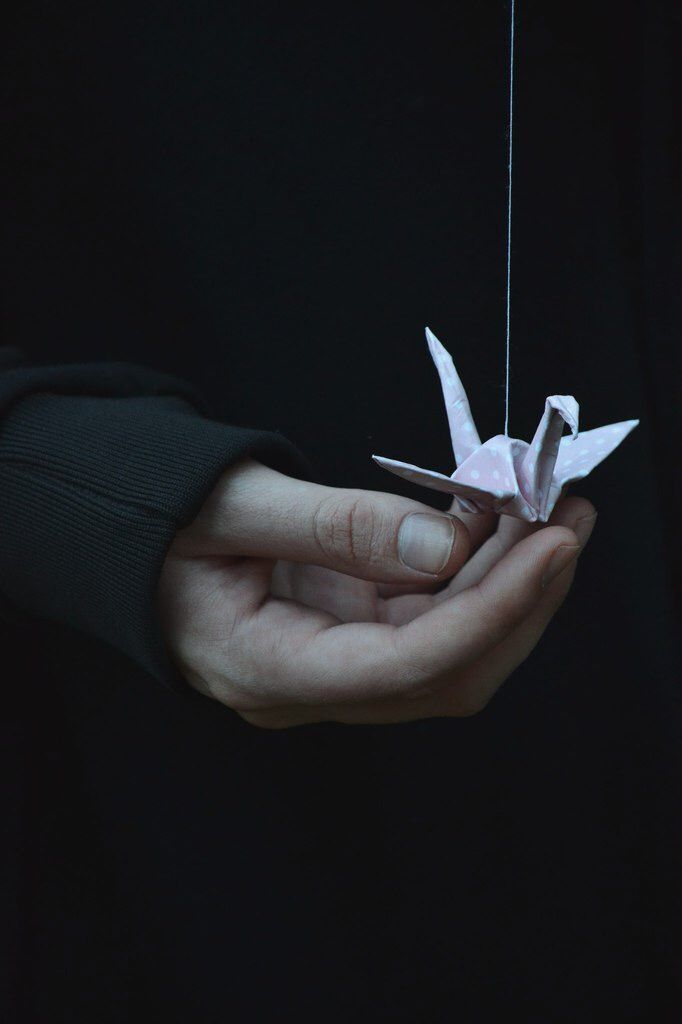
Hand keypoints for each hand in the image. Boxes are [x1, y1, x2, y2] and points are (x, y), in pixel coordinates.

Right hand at [156, 458, 596, 727]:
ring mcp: (335, 663)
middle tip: (568, 515)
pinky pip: (428, 614)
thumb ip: (337, 527)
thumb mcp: (234, 505)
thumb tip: (447, 543)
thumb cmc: (153, 518)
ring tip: (546, 508)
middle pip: (447, 671)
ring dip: (507, 581)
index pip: (407, 666)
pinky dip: (473, 570)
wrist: (121, 535)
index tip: (552, 545)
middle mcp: (312, 685)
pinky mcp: (348, 634)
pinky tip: (496, 521)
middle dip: (522, 599)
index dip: (491, 611)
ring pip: (449, 645)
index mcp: (267, 669)